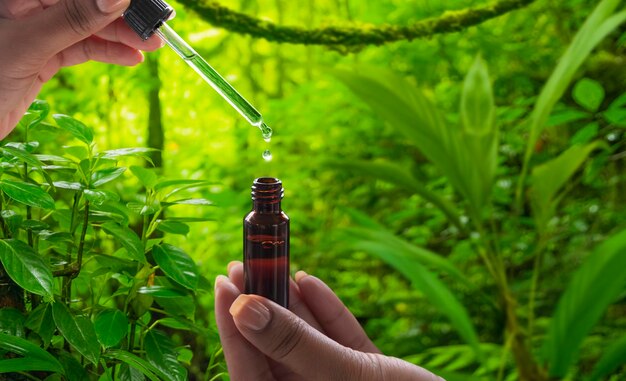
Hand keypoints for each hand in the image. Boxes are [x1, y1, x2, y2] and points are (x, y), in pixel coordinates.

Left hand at [0, 0, 163, 137]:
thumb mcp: (30, 44)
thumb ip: (74, 18)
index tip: (146, 3)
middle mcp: (31, 6)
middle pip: (88, 3)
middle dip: (124, 14)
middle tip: (158, 27)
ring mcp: (39, 29)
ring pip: (89, 25)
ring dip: (122, 35)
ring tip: (153, 45)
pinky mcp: (44, 53)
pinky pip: (83, 47)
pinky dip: (108, 53)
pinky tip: (132, 58)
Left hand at [215, 261, 442, 380]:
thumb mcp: (344, 376)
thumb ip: (294, 344)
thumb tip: (244, 308)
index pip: (248, 367)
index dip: (232, 323)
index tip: (224, 282)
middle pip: (275, 349)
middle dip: (260, 305)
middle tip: (245, 265)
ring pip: (305, 342)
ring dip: (292, 304)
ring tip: (275, 266)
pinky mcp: (366, 377)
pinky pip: (339, 343)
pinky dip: (327, 314)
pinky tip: (312, 283)